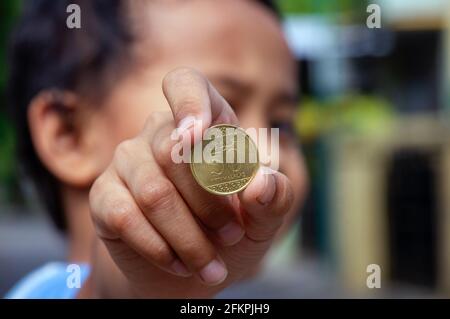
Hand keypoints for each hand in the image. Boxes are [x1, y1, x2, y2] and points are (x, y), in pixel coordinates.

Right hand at [88, 67, 293, 297]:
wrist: (189, 269)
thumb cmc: (230, 232)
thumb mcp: (263, 220)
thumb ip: (274, 199)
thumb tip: (260, 183)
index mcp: (204, 122)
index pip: (185, 84)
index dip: (189, 102)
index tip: (199, 134)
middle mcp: (160, 133)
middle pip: (175, 153)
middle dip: (211, 205)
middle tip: (233, 237)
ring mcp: (128, 161)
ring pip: (155, 192)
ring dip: (190, 238)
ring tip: (211, 265)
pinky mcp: (104, 195)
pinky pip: (126, 217)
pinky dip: (159, 248)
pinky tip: (179, 263)